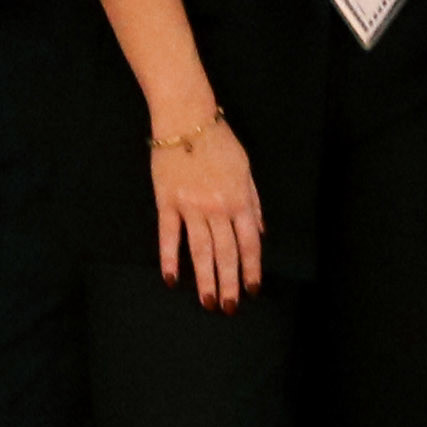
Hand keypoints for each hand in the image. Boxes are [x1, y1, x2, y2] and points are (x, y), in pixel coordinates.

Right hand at [150, 115, 262, 310]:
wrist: (186, 118)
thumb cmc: (219, 141)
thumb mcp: (246, 169)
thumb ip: (253, 202)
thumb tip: (260, 231)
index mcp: (240, 199)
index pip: (249, 242)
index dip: (251, 268)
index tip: (252, 289)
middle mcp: (217, 207)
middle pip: (225, 252)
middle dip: (229, 283)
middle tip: (228, 308)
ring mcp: (191, 206)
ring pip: (200, 250)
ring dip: (204, 278)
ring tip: (206, 301)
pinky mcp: (167, 201)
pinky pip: (168, 235)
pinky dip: (169, 258)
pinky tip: (170, 278)